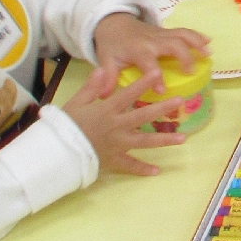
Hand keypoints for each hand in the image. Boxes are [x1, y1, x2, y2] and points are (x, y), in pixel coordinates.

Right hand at [60, 67, 193, 175]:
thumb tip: (102, 69)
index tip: (157, 73)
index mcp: (107, 110)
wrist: (57, 152)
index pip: (128, 94)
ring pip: (144, 141)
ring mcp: (117, 144)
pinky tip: (157, 171)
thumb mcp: (76, 103)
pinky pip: (130, 165)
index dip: (142, 83)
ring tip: (183, 138)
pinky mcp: (113, 160)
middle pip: (143, 116)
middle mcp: (117, 126)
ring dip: (164, 140)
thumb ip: (91, 87)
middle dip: (163, 108)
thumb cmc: (65, 126)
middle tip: (180, 102)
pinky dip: (142, 169)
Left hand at [92, 11, 209, 81]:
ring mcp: (162, 34)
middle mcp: (152, 40)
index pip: (148, 62)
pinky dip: (197, 35)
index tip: (164, 90)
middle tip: (192, 72)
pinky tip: (209, 42)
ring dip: (196, 43)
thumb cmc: (112, 45)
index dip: (156, 76)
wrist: (114, 23)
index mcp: (138, 49)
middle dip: (184, 56)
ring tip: (209, 54)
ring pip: (181, 35)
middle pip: (172, 44)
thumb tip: (105, 95)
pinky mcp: (167, 32)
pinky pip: (184, 31)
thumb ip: (108, 77)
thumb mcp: (106, 60)